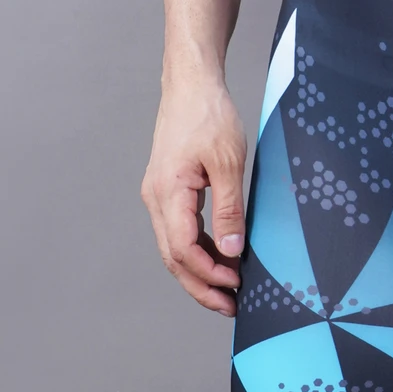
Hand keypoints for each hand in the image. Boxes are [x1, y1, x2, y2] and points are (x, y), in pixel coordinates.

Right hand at [140, 79, 249, 310]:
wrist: (190, 84)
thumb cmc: (208, 115)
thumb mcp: (229, 161)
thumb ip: (230, 209)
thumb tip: (232, 251)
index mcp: (168, 192)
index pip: (183, 249)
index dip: (209, 273)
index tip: (236, 285)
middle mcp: (156, 198)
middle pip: (173, 258)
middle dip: (201, 286)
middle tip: (230, 306)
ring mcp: (158, 196)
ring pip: (174, 248)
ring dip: (199, 272)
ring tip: (228, 290)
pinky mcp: (167, 191)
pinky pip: (179, 231)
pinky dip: (198, 251)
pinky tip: (220, 260)